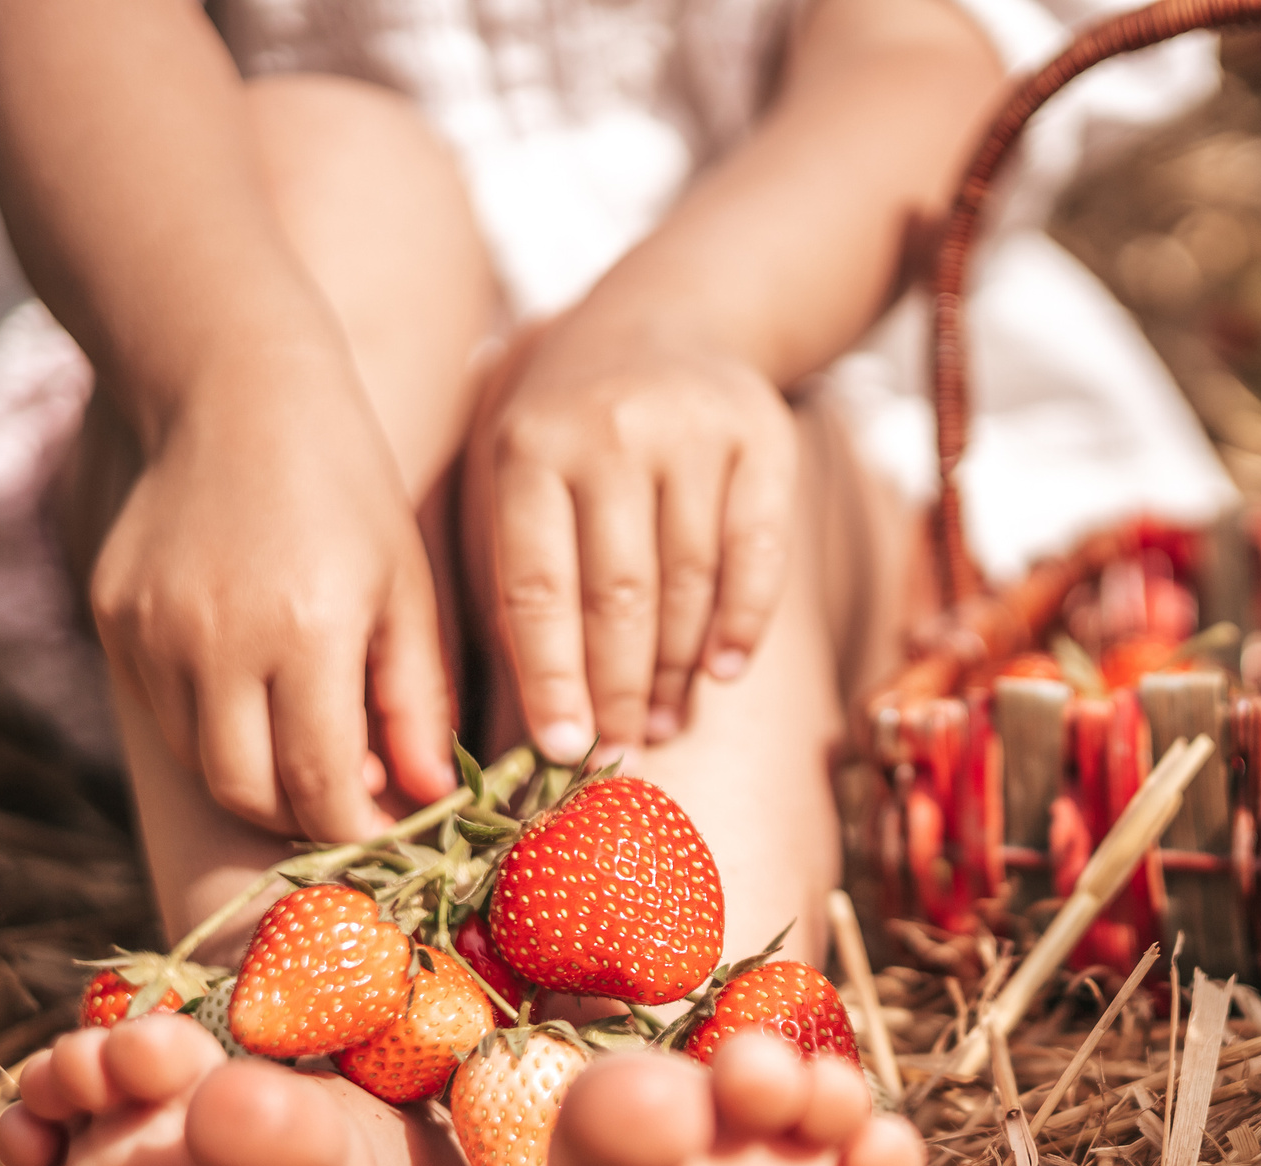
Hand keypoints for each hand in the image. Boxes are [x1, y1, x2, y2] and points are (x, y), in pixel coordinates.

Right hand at [88, 352, 457, 841]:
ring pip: (197, 763)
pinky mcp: (111, 615)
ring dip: (255, 776)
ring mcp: (150, 630)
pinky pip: (161, 712)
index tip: (391, 828)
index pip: (322, 787)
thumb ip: (417, 699)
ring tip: (306, 743)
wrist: (230, 387)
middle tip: (348, 800)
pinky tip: (253, 686)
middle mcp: (215, 640)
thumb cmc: (345, 487)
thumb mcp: (406, 588)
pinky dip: (210, 726)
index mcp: (306, 630)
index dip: (361, 829)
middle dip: (304, 818)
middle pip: (248, 794)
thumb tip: (431, 797)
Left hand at [472, 317, 796, 759]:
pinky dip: (743, 624)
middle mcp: (609, 430)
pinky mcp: (762, 436)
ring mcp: (692, 429)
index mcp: (528, 447)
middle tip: (619, 753)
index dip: (551, 677)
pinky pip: (759, 554)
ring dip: (679, 672)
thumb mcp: (506, 474)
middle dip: (619, 690)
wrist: (664, 317)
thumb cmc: (566, 430)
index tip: (561, 750)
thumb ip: (497, 578)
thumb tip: (497, 720)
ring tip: (664, 725)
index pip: (536, 584)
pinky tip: (722, 673)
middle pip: (620, 593)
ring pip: (691, 582)